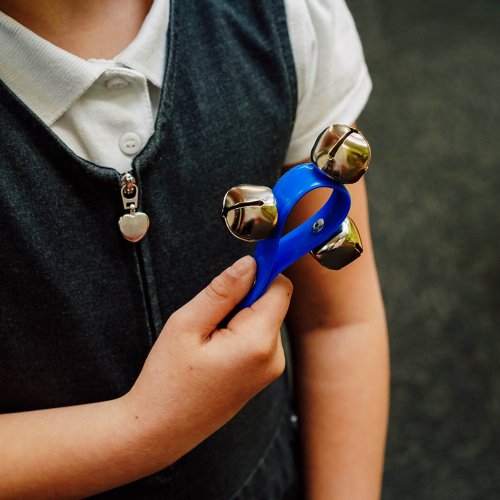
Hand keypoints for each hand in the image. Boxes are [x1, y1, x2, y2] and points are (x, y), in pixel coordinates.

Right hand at [124, 255, 292, 462]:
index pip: (280, 288)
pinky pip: (258, 338)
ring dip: (239, 316)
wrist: (161, 430)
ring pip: (264, 319)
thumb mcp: (187, 325)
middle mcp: (274, 358)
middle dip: (244, 298)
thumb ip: (222, 290)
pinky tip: (214, 351)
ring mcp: (270, 370)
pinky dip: (240, 333)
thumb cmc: (167, 380)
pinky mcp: (262, 375)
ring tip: (208, 340)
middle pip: (272, 303)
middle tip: (209, 317)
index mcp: (258, 343)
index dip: (263, 271)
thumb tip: (249, 263)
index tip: (240, 269)